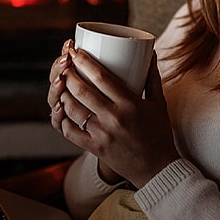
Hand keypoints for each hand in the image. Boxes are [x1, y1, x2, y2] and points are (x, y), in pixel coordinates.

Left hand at [50, 44, 179, 187]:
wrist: (157, 169)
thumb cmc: (159, 133)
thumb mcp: (159, 103)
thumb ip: (152, 77)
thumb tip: (151, 53)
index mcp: (130, 104)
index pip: (102, 77)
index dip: (85, 61)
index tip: (76, 51)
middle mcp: (114, 118)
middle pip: (82, 90)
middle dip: (69, 73)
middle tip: (64, 62)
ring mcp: (102, 134)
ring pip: (72, 109)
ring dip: (62, 93)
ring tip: (61, 82)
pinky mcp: (94, 148)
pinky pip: (70, 132)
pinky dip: (62, 118)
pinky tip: (61, 107)